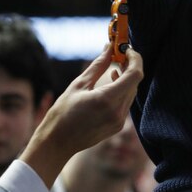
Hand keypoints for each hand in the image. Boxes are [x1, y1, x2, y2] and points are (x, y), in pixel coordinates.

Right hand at [19, 45, 142, 186]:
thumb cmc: (62, 113)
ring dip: (127, 77)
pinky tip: (112, 81)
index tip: (127, 49)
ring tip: (116, 65)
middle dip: (130, 66)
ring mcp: (119, 121)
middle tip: (120, 54)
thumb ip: (98, 65)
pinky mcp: (117, 126)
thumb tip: (109, 47)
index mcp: (108, 100)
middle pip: (134, 82)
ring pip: (131, 92)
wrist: (56, 144)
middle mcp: (118, 112)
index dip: (135, 59)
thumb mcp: (79, 84)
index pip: (135, 74)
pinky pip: (126, 102)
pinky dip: (123, 90)